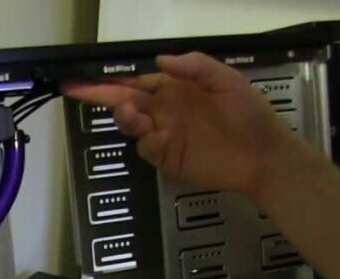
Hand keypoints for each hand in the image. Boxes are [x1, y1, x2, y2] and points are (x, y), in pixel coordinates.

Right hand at [62, 53, 293, 199]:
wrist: (264, 155)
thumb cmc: (249, 113)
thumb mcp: (227, 80)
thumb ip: (194, 66)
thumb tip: (159, 61)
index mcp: (174, 88)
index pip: (136, 80)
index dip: (112, 77)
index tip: (88, 74)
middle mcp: (164, 109)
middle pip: (124, 100)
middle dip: (98, 94)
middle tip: (74, 88)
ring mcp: (164, 134)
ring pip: (131, 124)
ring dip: (124, 116)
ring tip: (127, 110)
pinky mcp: (168, 157)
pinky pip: (147, 147)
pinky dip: (146, 139)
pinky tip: (158, 134)